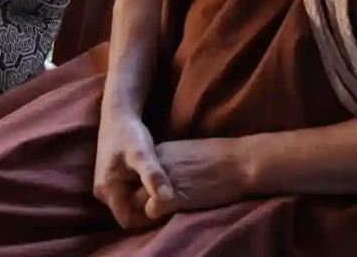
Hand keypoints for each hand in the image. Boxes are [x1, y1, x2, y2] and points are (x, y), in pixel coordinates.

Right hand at [93, 106, 172, 230]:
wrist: (118, 113)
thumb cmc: (129, 132)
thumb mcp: (143, 153)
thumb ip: (153, 176)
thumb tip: (166, 200)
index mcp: (106, 190)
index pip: (128, 221)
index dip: (148, 218)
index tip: (165, 205)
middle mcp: (102, 191)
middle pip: (128, 213)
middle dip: (147, 208)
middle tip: (165, 195)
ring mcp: (105, 184)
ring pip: (128, 203)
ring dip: (145, 200)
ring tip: (160, 186)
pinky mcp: (110, 178)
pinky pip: (128, 194)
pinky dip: (141, 191)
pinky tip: (153, 180)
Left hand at [134, 139, 252, 220]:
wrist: (239, 161)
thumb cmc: (220, 157)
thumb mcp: (185, 152)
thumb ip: (169, 162)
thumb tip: (163, 175)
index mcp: (157, 153)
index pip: (134, 172)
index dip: (137, 185)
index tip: (144, 193)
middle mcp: (153, 165)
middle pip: (129, 185)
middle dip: (134, 198)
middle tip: (145, 208)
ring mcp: (160, 181)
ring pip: (135, 200)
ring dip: (142, 209)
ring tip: (154, 215)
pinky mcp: (172, 197)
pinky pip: (151, 211)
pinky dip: (155, 217)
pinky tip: (166, 217)